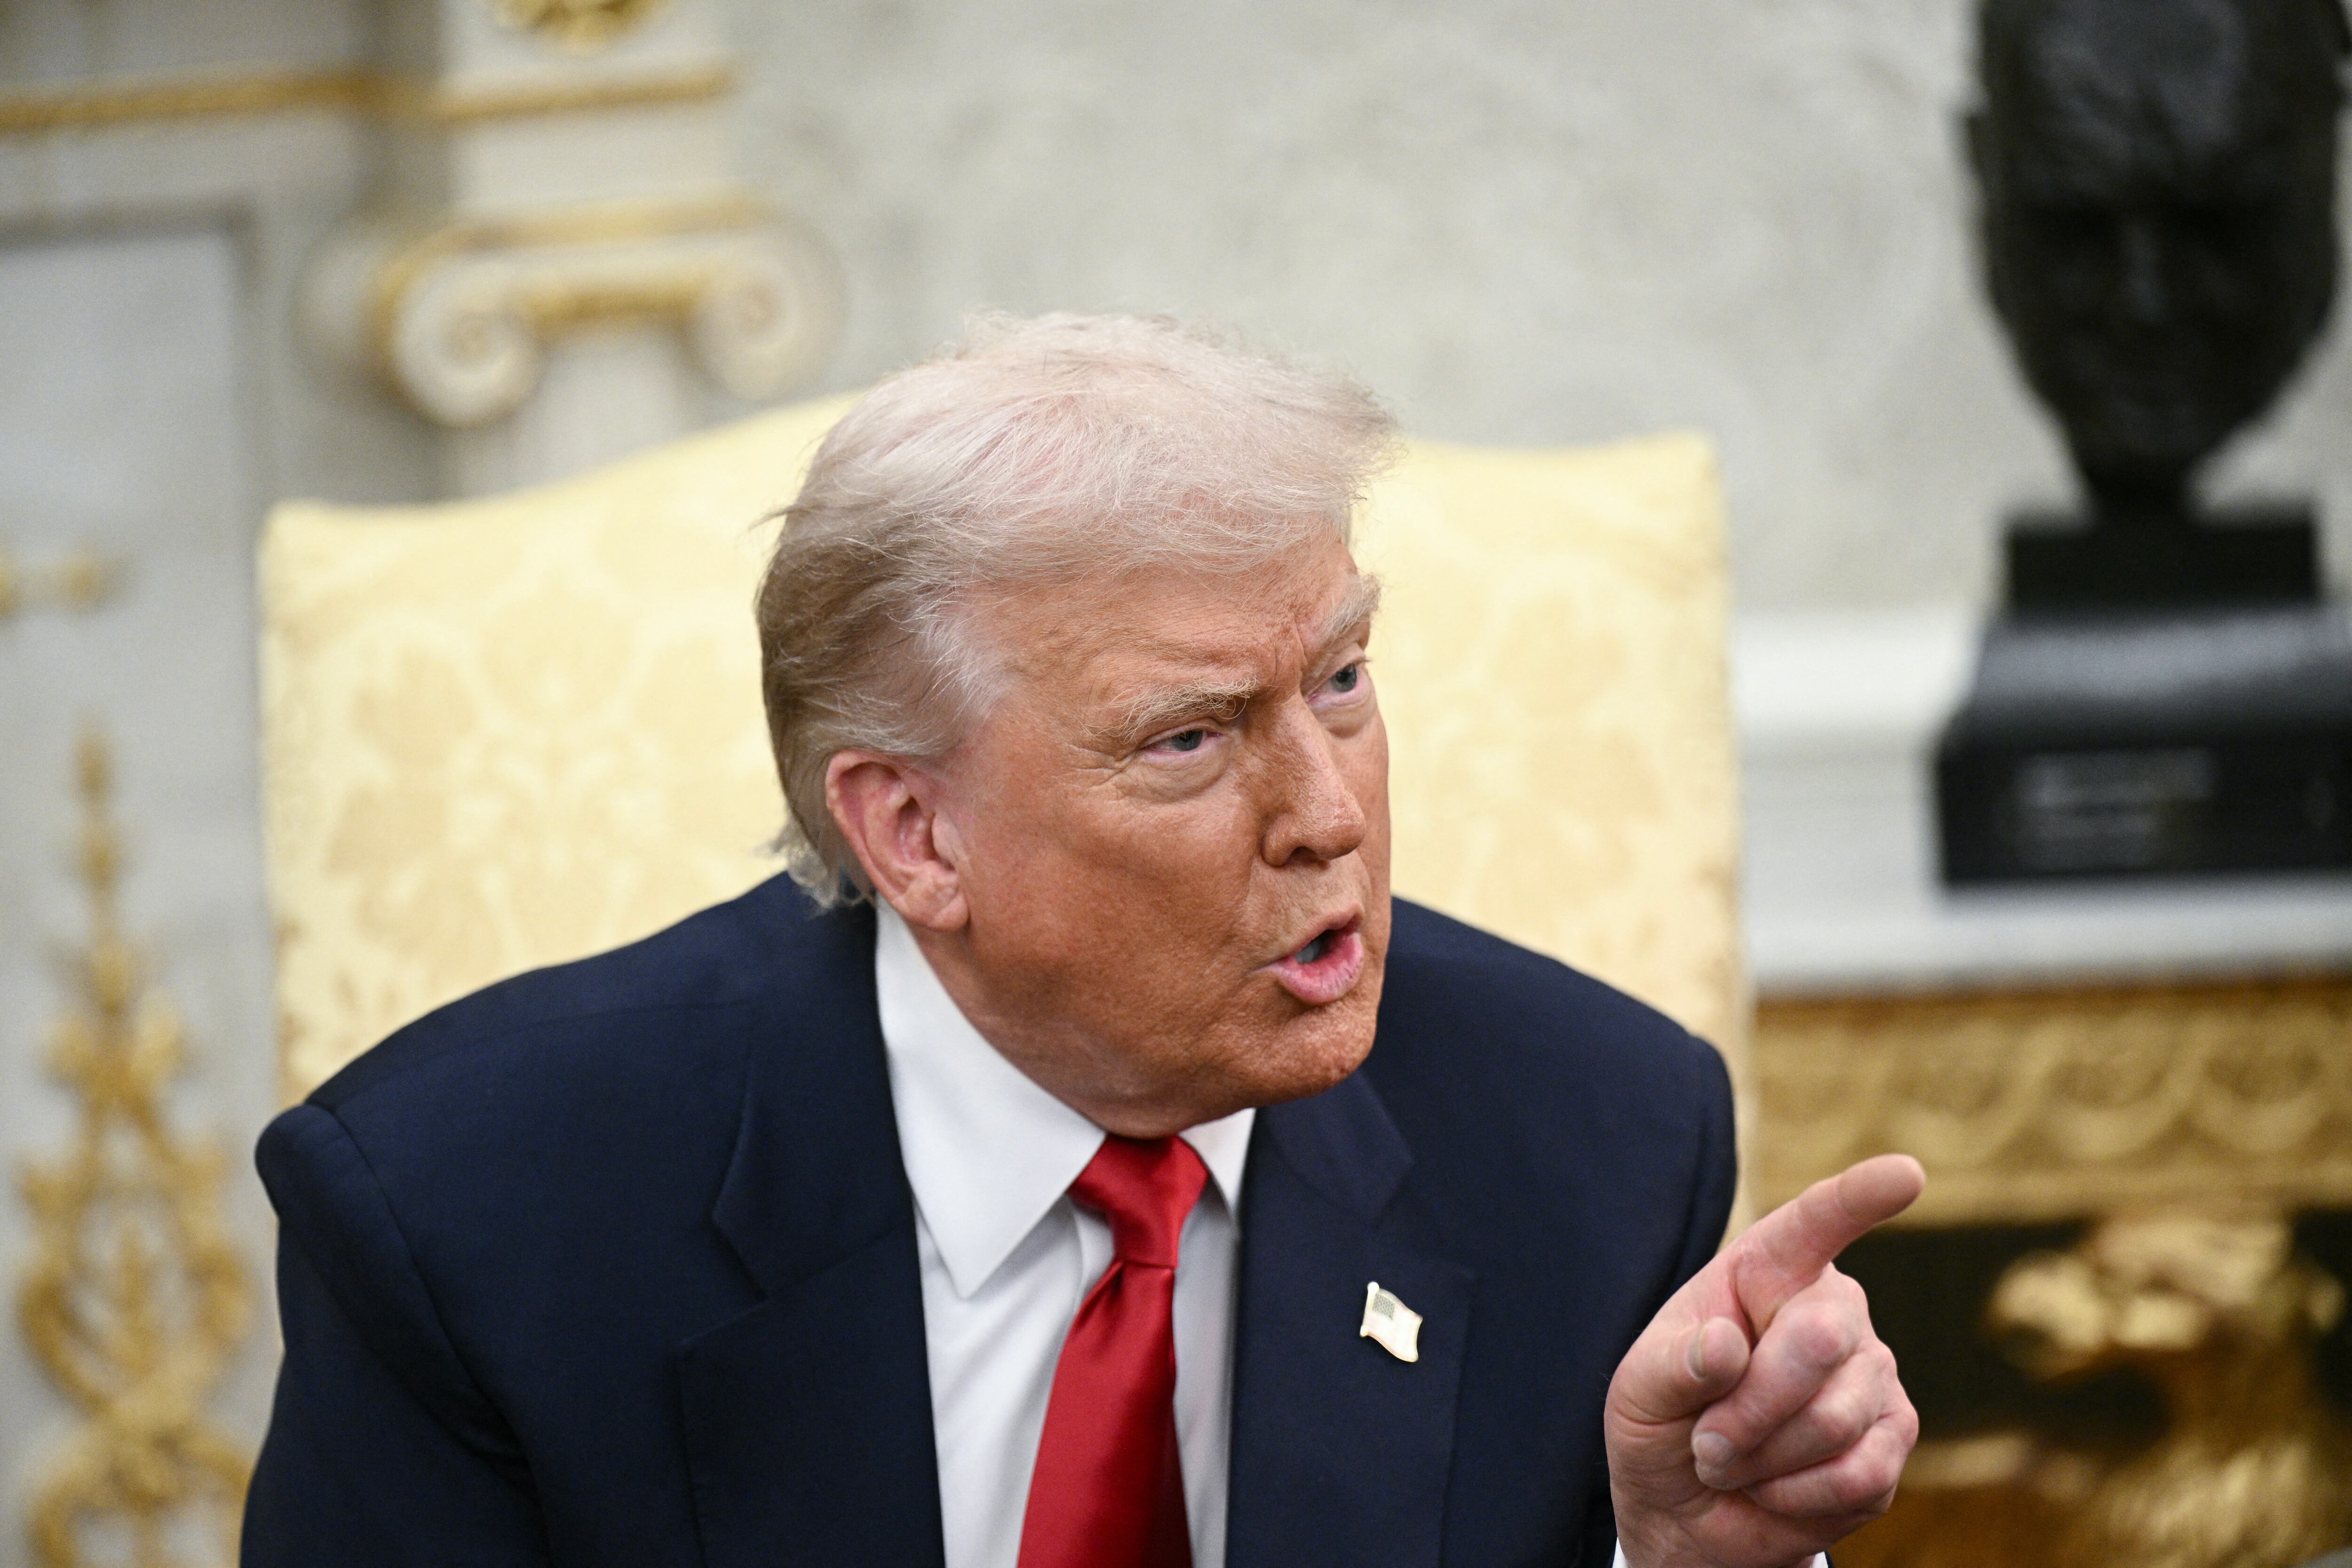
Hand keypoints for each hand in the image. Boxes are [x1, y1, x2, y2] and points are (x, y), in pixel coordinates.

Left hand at [1604, 1155, 1923, 1567]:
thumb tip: (1728, 1347)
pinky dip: (1795, 1497)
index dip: (1859, 1197)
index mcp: (1767, 1271)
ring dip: (1762, 1459)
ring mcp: (1873, 1374)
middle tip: (1706, 1443)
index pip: (1816, 1224)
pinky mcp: (1894, 1440)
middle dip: (1748, 1409)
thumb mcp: (1639, 1392)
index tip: (1906, 1173)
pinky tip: (1771, 1489)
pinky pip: (1855, 1475)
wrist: (1689, 1514)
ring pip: (1832, 1420)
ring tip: (1732, 1462)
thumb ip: (1675, 1365)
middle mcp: (1833, 1310)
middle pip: (1816, 1342)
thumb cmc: (1664, 1428)